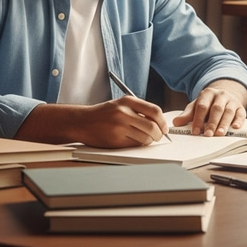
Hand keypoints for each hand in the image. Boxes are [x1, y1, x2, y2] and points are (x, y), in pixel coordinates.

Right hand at [16, 97, 168, 147]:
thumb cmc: (104, 114)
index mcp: (128, 101)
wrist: (82, 121)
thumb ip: (139, 110)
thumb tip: (159, 122)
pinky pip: (134, 146)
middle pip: (152, 127)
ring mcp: (119, 127)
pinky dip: (138, 145)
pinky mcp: (115, 141)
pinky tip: (133, 141)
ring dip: (148, 141)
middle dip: (159, 134)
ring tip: (144, 139)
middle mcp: (124, 113)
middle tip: (158, 137)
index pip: (154, 111)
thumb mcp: (121, 104)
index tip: (164, 127)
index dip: (162, 122)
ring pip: (145, 138)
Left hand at [170, 80, 246, 136]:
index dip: (198, 119)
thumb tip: (176, 122)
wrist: (224, 96)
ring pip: (228, 111)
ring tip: (219, 134)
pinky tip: (235, 127)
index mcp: (207, 93)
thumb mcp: (196, 106)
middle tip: (208, 134)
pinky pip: (241, 114)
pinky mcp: (240, 107)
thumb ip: (187, 115)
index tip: (195, 131)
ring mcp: (231, 101)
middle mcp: (220, 95)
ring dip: (224, 123)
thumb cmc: (208, 104)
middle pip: (216, 109)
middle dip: (211, 122)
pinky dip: (239, 121)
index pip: (202, 106)